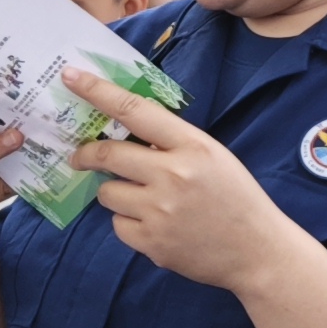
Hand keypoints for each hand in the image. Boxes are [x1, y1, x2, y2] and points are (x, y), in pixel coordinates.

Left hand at [68, 71, 302, 294]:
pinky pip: (117, 224)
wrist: (257, 251)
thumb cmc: (235, 197)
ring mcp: (159, 211)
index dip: (97, 91)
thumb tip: (123, 131)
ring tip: (145, 200)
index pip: (135, 110)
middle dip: (86, 154)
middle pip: (107, 154)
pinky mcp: (151, 242)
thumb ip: (171, 142)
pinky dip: (128, 222)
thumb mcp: (212, 156)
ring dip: (115, 192)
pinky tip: (155, 225)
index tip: (69, 76)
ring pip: (107, 192)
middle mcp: (172, 174)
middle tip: (80, 156)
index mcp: (193, 146)